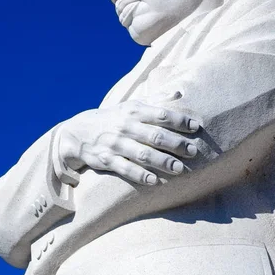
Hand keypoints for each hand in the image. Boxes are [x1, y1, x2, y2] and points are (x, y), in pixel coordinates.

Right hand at [56, 95, 198, 184]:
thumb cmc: (113, 118)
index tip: (196, 126)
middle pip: (154, 135)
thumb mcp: (131, 106)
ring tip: (179, 169)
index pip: (160, 114)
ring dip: (162, 161)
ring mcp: (115, 144)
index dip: (179, 120)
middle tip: (193, 151)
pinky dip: (139, 175)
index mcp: (134, 111)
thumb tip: (179, 93)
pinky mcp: (106, 160)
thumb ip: (156, 101)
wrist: (78, 132)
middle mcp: (125, 126)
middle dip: (175, 144)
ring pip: (142, 153)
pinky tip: (154, 180)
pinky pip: (125, 169)